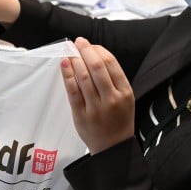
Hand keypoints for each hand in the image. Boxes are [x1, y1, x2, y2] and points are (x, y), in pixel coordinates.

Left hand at [60, 38, 134, 154]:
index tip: (91, 45)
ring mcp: (96, 108)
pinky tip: (65, 64)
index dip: (99, 51)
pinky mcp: (81, 115)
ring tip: (70, 50)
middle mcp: (111, 99)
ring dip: (75, 60)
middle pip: (97, 68)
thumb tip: (95, 56)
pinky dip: (67, 76)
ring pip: (84, 78)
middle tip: (78, 42)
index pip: (111, 64)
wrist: (113, 147)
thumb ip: (113, 80)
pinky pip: (73, 91)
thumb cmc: (118, 120)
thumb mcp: (125, 98)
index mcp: (125, 93)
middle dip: (86, 51)